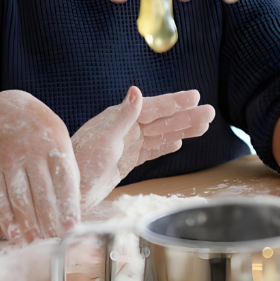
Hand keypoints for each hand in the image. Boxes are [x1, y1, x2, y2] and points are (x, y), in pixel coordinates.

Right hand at [0, 90, 81, 242]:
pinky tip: (12, 233)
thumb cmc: (40, 134)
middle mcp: (32, 151)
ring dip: (28, 225)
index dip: (68, 208)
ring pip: (20, 198)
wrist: (3, 109)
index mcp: (55, 145)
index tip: (72, 230)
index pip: (65, 183)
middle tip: (55, 245)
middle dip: (50, 222)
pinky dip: (5, 217)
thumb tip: (74, 209)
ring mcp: (9, 157)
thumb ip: (67, 171)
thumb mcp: (59, 141)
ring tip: (35, 243)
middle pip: (43, 194)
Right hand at [0, 236, 145, 280]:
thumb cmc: (14, 272)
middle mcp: (72, 273)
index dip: (125, 253)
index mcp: (67, 252)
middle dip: (133, 276)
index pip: (105, 249)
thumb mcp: (43, 249)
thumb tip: (91, 241)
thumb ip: (69, 245)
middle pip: (114, 273)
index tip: (138, 254)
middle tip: (145, 278)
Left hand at [71, 86, 214, 210]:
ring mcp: (127, 144)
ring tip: (203, 126)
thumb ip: (123, 116)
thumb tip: (136, 91)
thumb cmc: (80, 163)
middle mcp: (125, 128)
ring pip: (160, 134)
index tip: (195, 96)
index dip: (174, 102)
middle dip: (186, 116)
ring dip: (182, 130)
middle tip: (210, 112)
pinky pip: (151, 150)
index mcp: (119, 118)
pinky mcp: (126, 160)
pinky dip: (165, 146)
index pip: (153, 107)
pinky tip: (178, 142)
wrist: (69, 189)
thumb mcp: (103, 139)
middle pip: (162, 120)